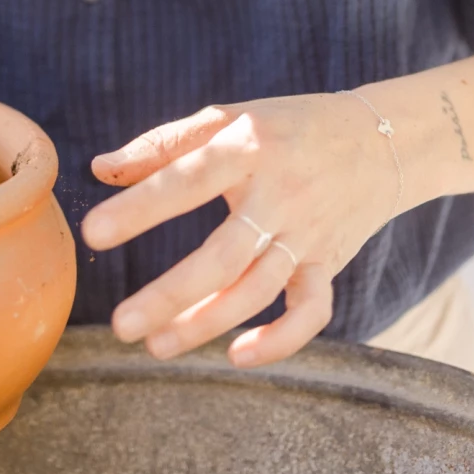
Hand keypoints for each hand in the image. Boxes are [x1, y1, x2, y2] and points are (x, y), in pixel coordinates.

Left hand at [80, 94, 399, 368]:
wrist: (382, 140)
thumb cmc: (286, 127)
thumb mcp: (229, 118)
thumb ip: (164, 143)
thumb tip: (99, 170)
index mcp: (248, 147)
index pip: (187, 179)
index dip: (140, 208)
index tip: (92, 234)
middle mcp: (280, 193)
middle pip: (223, 255)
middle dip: (170, 294)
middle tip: (120, 324)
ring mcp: (309, 233)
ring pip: (257, 290)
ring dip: (206, 323)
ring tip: (154, 346)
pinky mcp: (330, 262)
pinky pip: (311, 312)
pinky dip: (279, 341)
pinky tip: (236, 355)